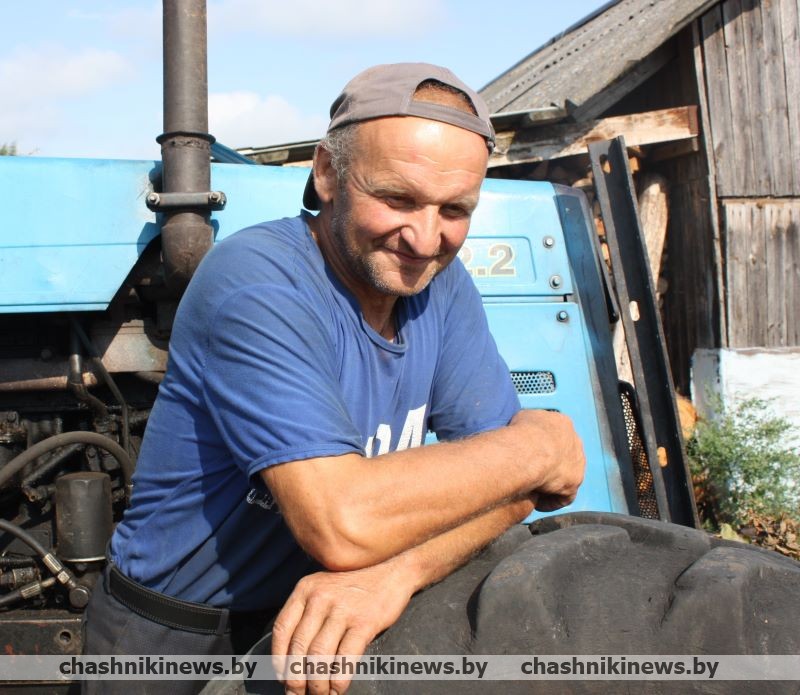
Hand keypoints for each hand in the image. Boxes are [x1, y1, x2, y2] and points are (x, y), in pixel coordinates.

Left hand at [272, 559, 414, 694]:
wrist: (392, 574)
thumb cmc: (355, 588)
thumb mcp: (324, 589)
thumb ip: (306, 614)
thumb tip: (290, 658)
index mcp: (306, 589)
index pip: (281, 628)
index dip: (279, 658)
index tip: (282, 676)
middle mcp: (320, 597)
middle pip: (299, 646)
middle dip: (296, 678)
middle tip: (298, 694)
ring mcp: (343, 609)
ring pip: (319, 656)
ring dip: (317, 683)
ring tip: (319, 694)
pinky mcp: (364, 622)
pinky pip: (345, 658)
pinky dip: (338, 680)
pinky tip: (337, 689)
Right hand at [508, 409, 585, 510]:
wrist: (530, 451)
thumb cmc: (522, 433)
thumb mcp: (522, 417)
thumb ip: (530, 424)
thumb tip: (526, 431)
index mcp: (563, 423)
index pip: (555, 434)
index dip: (542, 444)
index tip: (530, 451)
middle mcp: (575, 442)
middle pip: (564, 454)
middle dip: (550, 463)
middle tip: (533, 470)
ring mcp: (578, 464)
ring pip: (565, 476)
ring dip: (552, 483)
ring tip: (533, 489)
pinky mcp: (574, 483)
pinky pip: (564, 496)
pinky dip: (551, 501)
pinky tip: (537, 502)